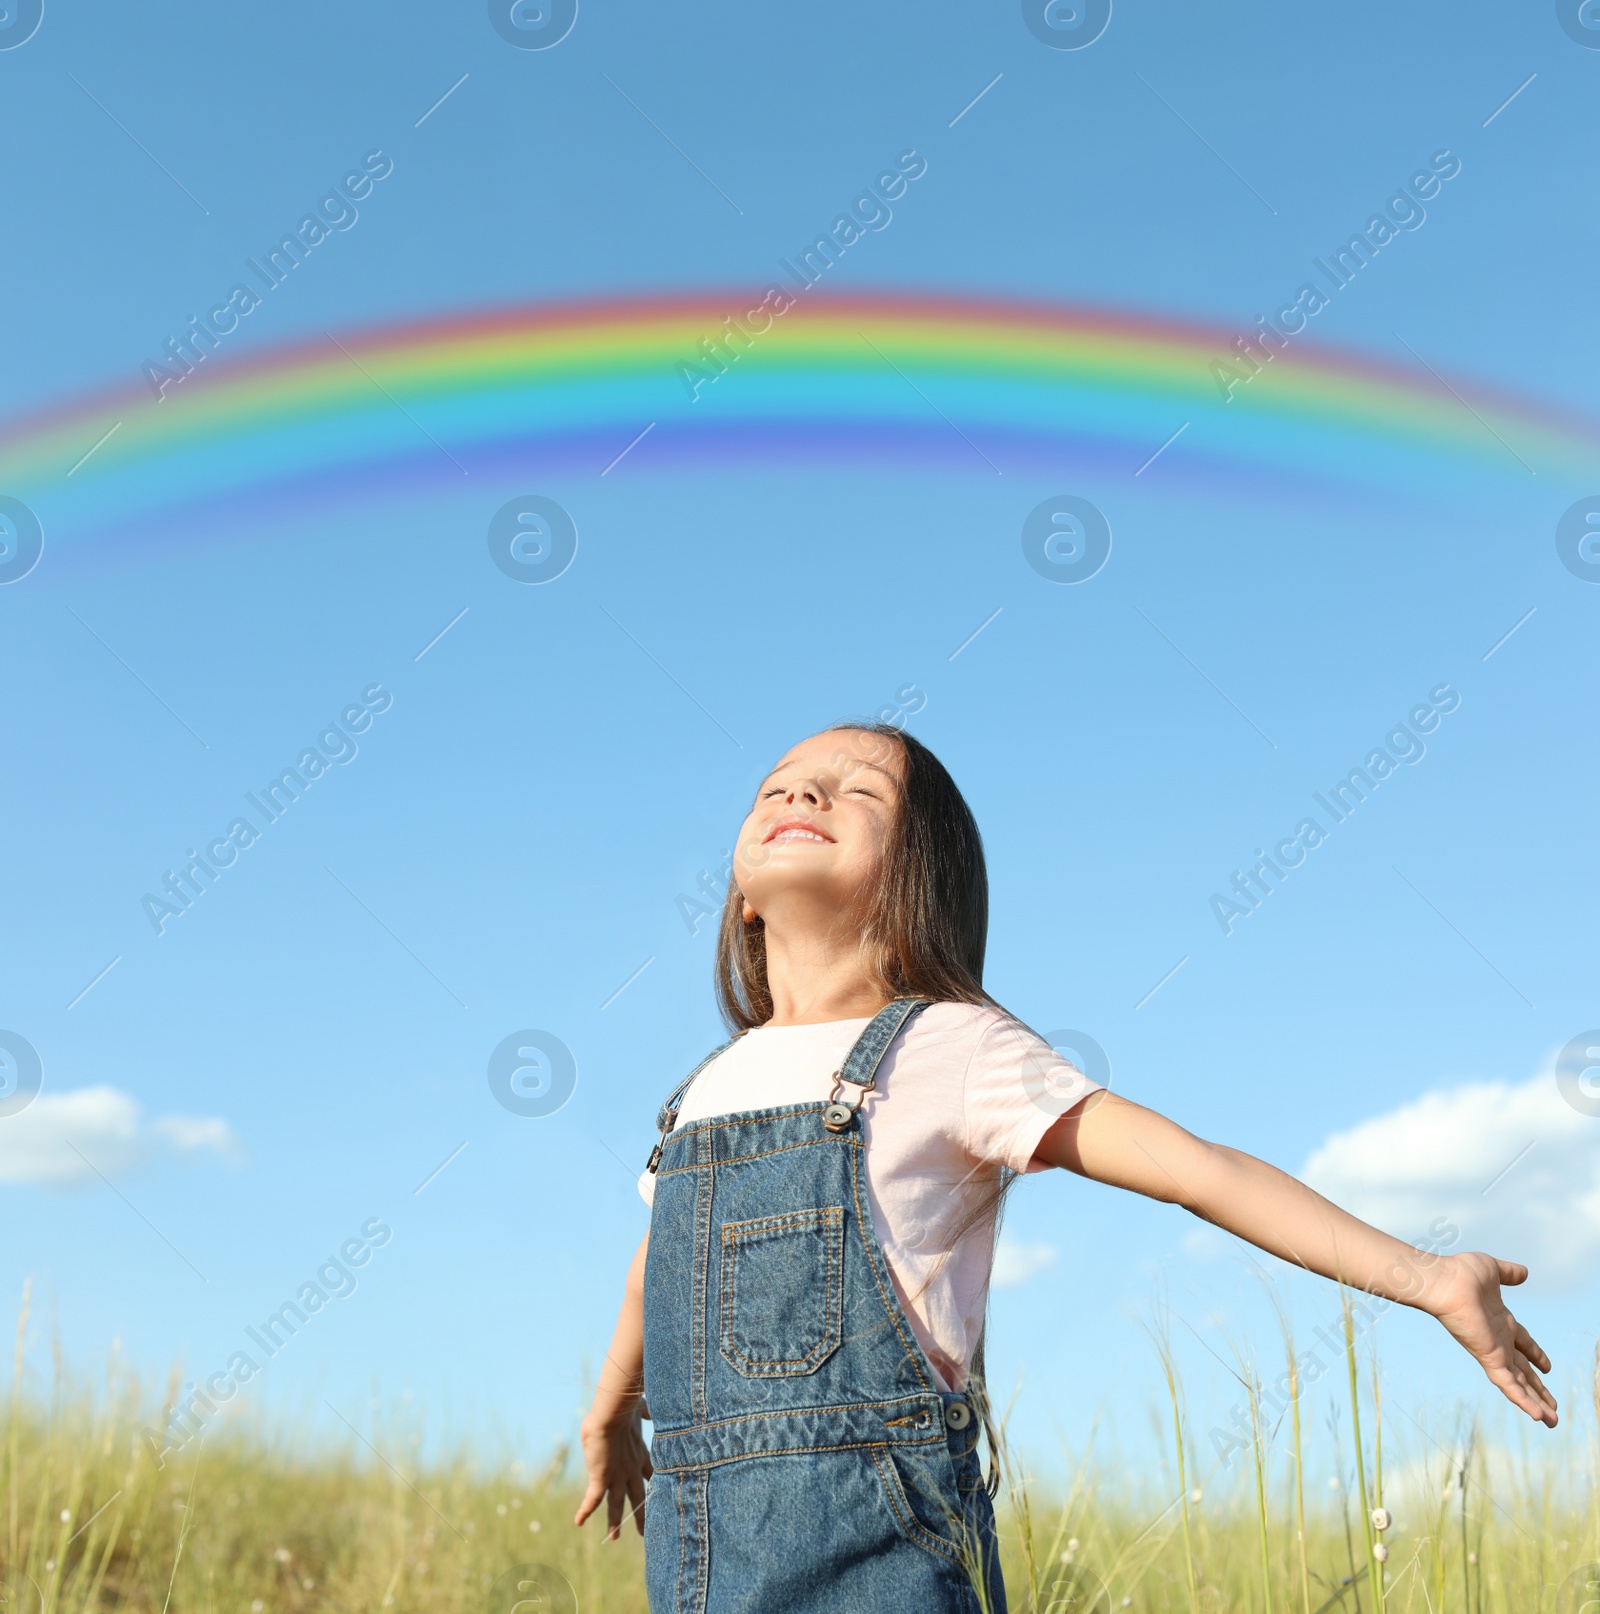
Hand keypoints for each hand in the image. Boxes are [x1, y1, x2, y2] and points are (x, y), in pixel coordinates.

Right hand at [574, 1397, 652, 1538]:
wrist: (614, 1412)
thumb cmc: (625, 1406)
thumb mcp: (638, 1408)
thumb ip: (644, 1412)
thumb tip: (648, 1408)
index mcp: (640, 1454)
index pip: (650, 1476)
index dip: (654, 1486)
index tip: (659, 1495)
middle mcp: (631, 1469)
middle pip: (638, 1497)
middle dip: (640, 1515)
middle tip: (644, 1532)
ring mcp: (617, 1475)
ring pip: (616, 1505)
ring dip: (614, 1522)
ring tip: (614, 1538)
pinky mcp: (601, 1478)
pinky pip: (592, 1500)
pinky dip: (585, 1511)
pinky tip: (578, 1522)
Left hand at [1425, 1252, 1557, 1426]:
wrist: (1445, 1281)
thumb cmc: (1461, 1272)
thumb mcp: (1493, 1270)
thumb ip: (1509, 1273)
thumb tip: (1524, 1272)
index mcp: (1501, 1321)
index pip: (1523, 1343)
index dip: (1536, 1355)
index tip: (1548, 1367)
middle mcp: (1498, 1339)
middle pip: (1523, 1370)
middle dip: (1538, 1388)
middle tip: (1552, 1406)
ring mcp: (1494, 1351)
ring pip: (1520, 1384)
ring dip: (1536, 1402)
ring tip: (1552, 1421)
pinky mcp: (1489, 1358)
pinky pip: (1509, 1385)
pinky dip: (1524, 1401)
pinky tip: (1538, 1415)